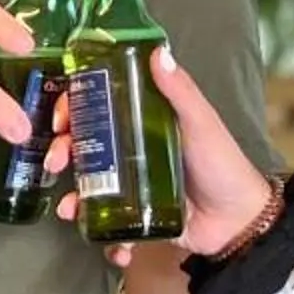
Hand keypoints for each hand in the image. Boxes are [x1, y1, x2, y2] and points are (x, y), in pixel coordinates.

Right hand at [51, 44, 276, 262]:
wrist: (238, 221)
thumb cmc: (223, 165)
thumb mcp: (201, 124)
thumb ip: (180, 92)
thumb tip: (158, 52)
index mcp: (144, 121)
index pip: (99, 106)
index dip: (73, 107)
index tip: (60, 117)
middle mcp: (132, 149)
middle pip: (84, 145)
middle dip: (61, 151)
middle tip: (55, 160)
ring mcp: (130, 184)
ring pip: (88, 185)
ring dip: (70, 196)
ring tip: (67, 207)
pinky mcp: (134, 215)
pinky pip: (108, 224)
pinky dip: (100, 235)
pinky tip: (104, 241)